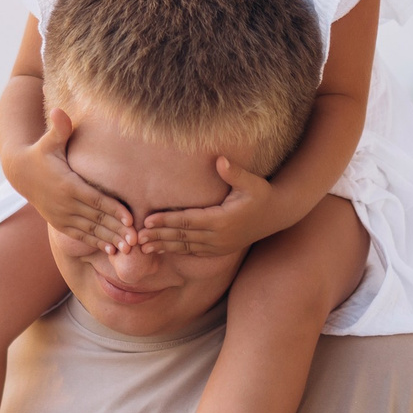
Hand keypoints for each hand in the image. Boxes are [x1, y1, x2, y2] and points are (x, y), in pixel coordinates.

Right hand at [6, 109, 132, 250]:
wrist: (20, 172)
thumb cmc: (42, 152)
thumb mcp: (49, 140)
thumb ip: (59, 129)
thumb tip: (59, 112)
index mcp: (67, 184)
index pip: (95, 200)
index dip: (113, 210)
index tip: (130, 219)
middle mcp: (64, 204)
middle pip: (96, 219)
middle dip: (116, 230)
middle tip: (136, 241)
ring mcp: (61, 215)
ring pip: (90, 231)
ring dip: (110, 240)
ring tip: (128, 249)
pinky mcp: (59, 223)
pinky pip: (80, 235)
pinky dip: (96, 243)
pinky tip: (111, 250)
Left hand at [134, 156, 275, 256]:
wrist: (277, 214)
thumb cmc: (262, 194)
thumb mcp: (251, 182)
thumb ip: (234, 173)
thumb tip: (220, 159)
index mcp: (222, 221)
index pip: (188, 221)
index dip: (166, 222)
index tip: (147, 221)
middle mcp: (218, 237)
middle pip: (182, 237)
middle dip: (158, 238)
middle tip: (135, 239)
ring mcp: (219, 246)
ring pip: (186, 247)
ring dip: (164, 247)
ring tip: (143, 248)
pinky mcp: (220, 250)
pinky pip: (194, 252)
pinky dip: (177, 251)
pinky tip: (163, 250)